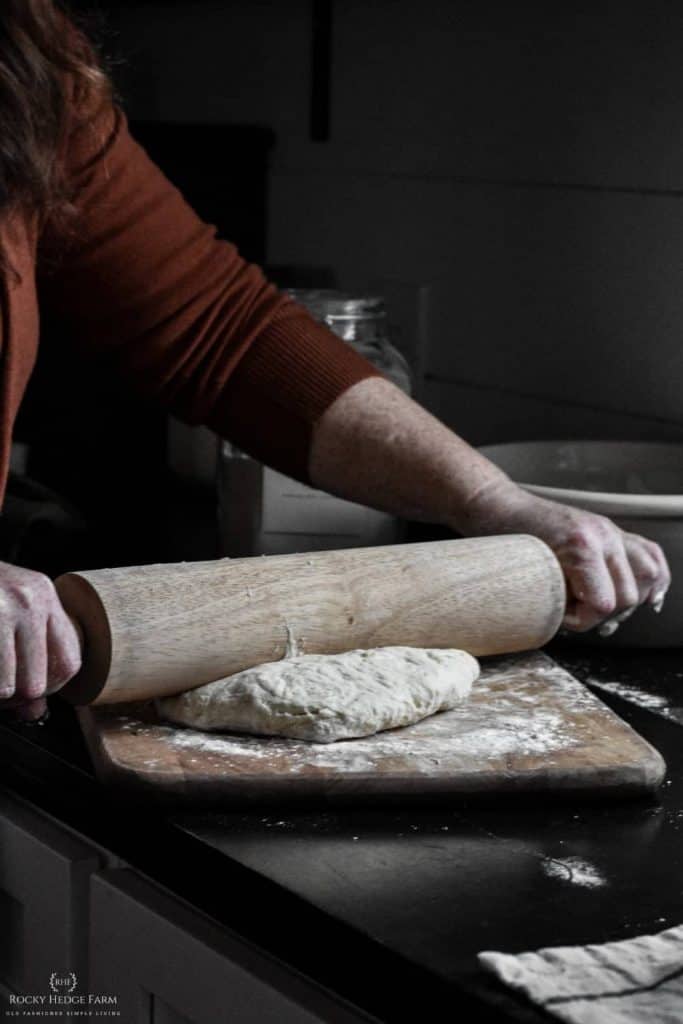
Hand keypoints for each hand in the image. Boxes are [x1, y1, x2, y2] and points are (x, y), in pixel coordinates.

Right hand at [0, 562, 80, 721]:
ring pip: (6, 687)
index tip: (33, 692)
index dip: (51, 688)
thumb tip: (35, 710)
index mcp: (43, 595)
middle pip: (37, 682)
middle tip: (1, 689)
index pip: (69, 662)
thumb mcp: (10, 608)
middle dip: (15, 696)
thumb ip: (30, 655)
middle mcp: (27, 600)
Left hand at [463, 480, 670, 631]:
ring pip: (648, 575)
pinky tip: (649, 594)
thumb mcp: (528, 575)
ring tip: (607, 609)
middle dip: (602, 614)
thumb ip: (556, 599)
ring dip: (631, 599)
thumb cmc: (506, 541)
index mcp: (582, 546)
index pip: (604, 604)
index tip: (561, 617)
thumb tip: (578, 622)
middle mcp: (604, 535)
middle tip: (576, 612)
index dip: (582, 621)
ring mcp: (611, 531)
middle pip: (628, 595)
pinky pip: (649, 553)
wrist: (500, 508)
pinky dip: (654, 576)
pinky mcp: (612, 531)